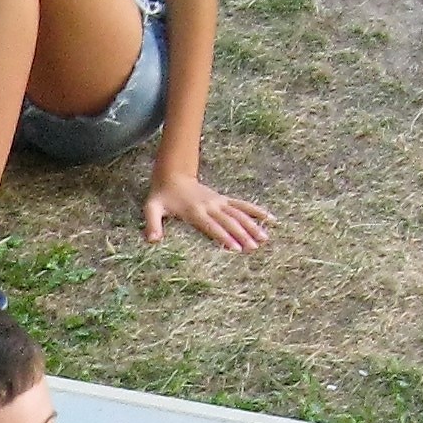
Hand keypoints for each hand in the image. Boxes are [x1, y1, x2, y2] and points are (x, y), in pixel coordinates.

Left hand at [142, 168, 273, 253]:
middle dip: (242, 235)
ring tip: (265, 238)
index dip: (223, 237)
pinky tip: (270, 218)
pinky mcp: (223, 199)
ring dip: (252, 225)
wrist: (172, 174)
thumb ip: (152, 224)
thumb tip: (152, 240)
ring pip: (239, 214)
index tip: (235, 248)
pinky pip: (242, 205)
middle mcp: (210, 206)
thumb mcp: (152, 208)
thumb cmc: (161, 195)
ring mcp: (218, 202)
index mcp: (194, 212)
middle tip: (254, 248)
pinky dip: (256, 211)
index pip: (211, 226)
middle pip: (229, 222)